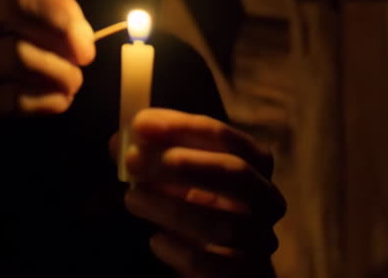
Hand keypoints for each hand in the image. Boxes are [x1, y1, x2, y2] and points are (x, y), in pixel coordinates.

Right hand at [0, 0, 94, 277]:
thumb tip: (65, 19)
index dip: (57, 3)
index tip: (82, 28)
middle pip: (13, 4)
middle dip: (63, 28)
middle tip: (85, 54)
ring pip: (16, 53)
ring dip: (58, 71)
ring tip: (71, 86)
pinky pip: (7, 98)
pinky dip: (42, 101)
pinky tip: (54, 106)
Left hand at [110, 109, 285, 277]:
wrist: (226, 263)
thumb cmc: (200, 207)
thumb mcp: (179, 178)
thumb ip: (153, 157)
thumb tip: (120, 141)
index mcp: (256, 164)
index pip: (227, 137)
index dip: (183, 127)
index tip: (142, 124)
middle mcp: (267, 199)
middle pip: (236, 173)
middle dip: (184, 163)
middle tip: (136, 160)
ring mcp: (259, 239)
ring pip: (222, 223)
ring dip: (171, 208)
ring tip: (133, 198)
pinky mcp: (243, 273)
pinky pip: (213, 263)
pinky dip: (180, 250)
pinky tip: (156, 239)